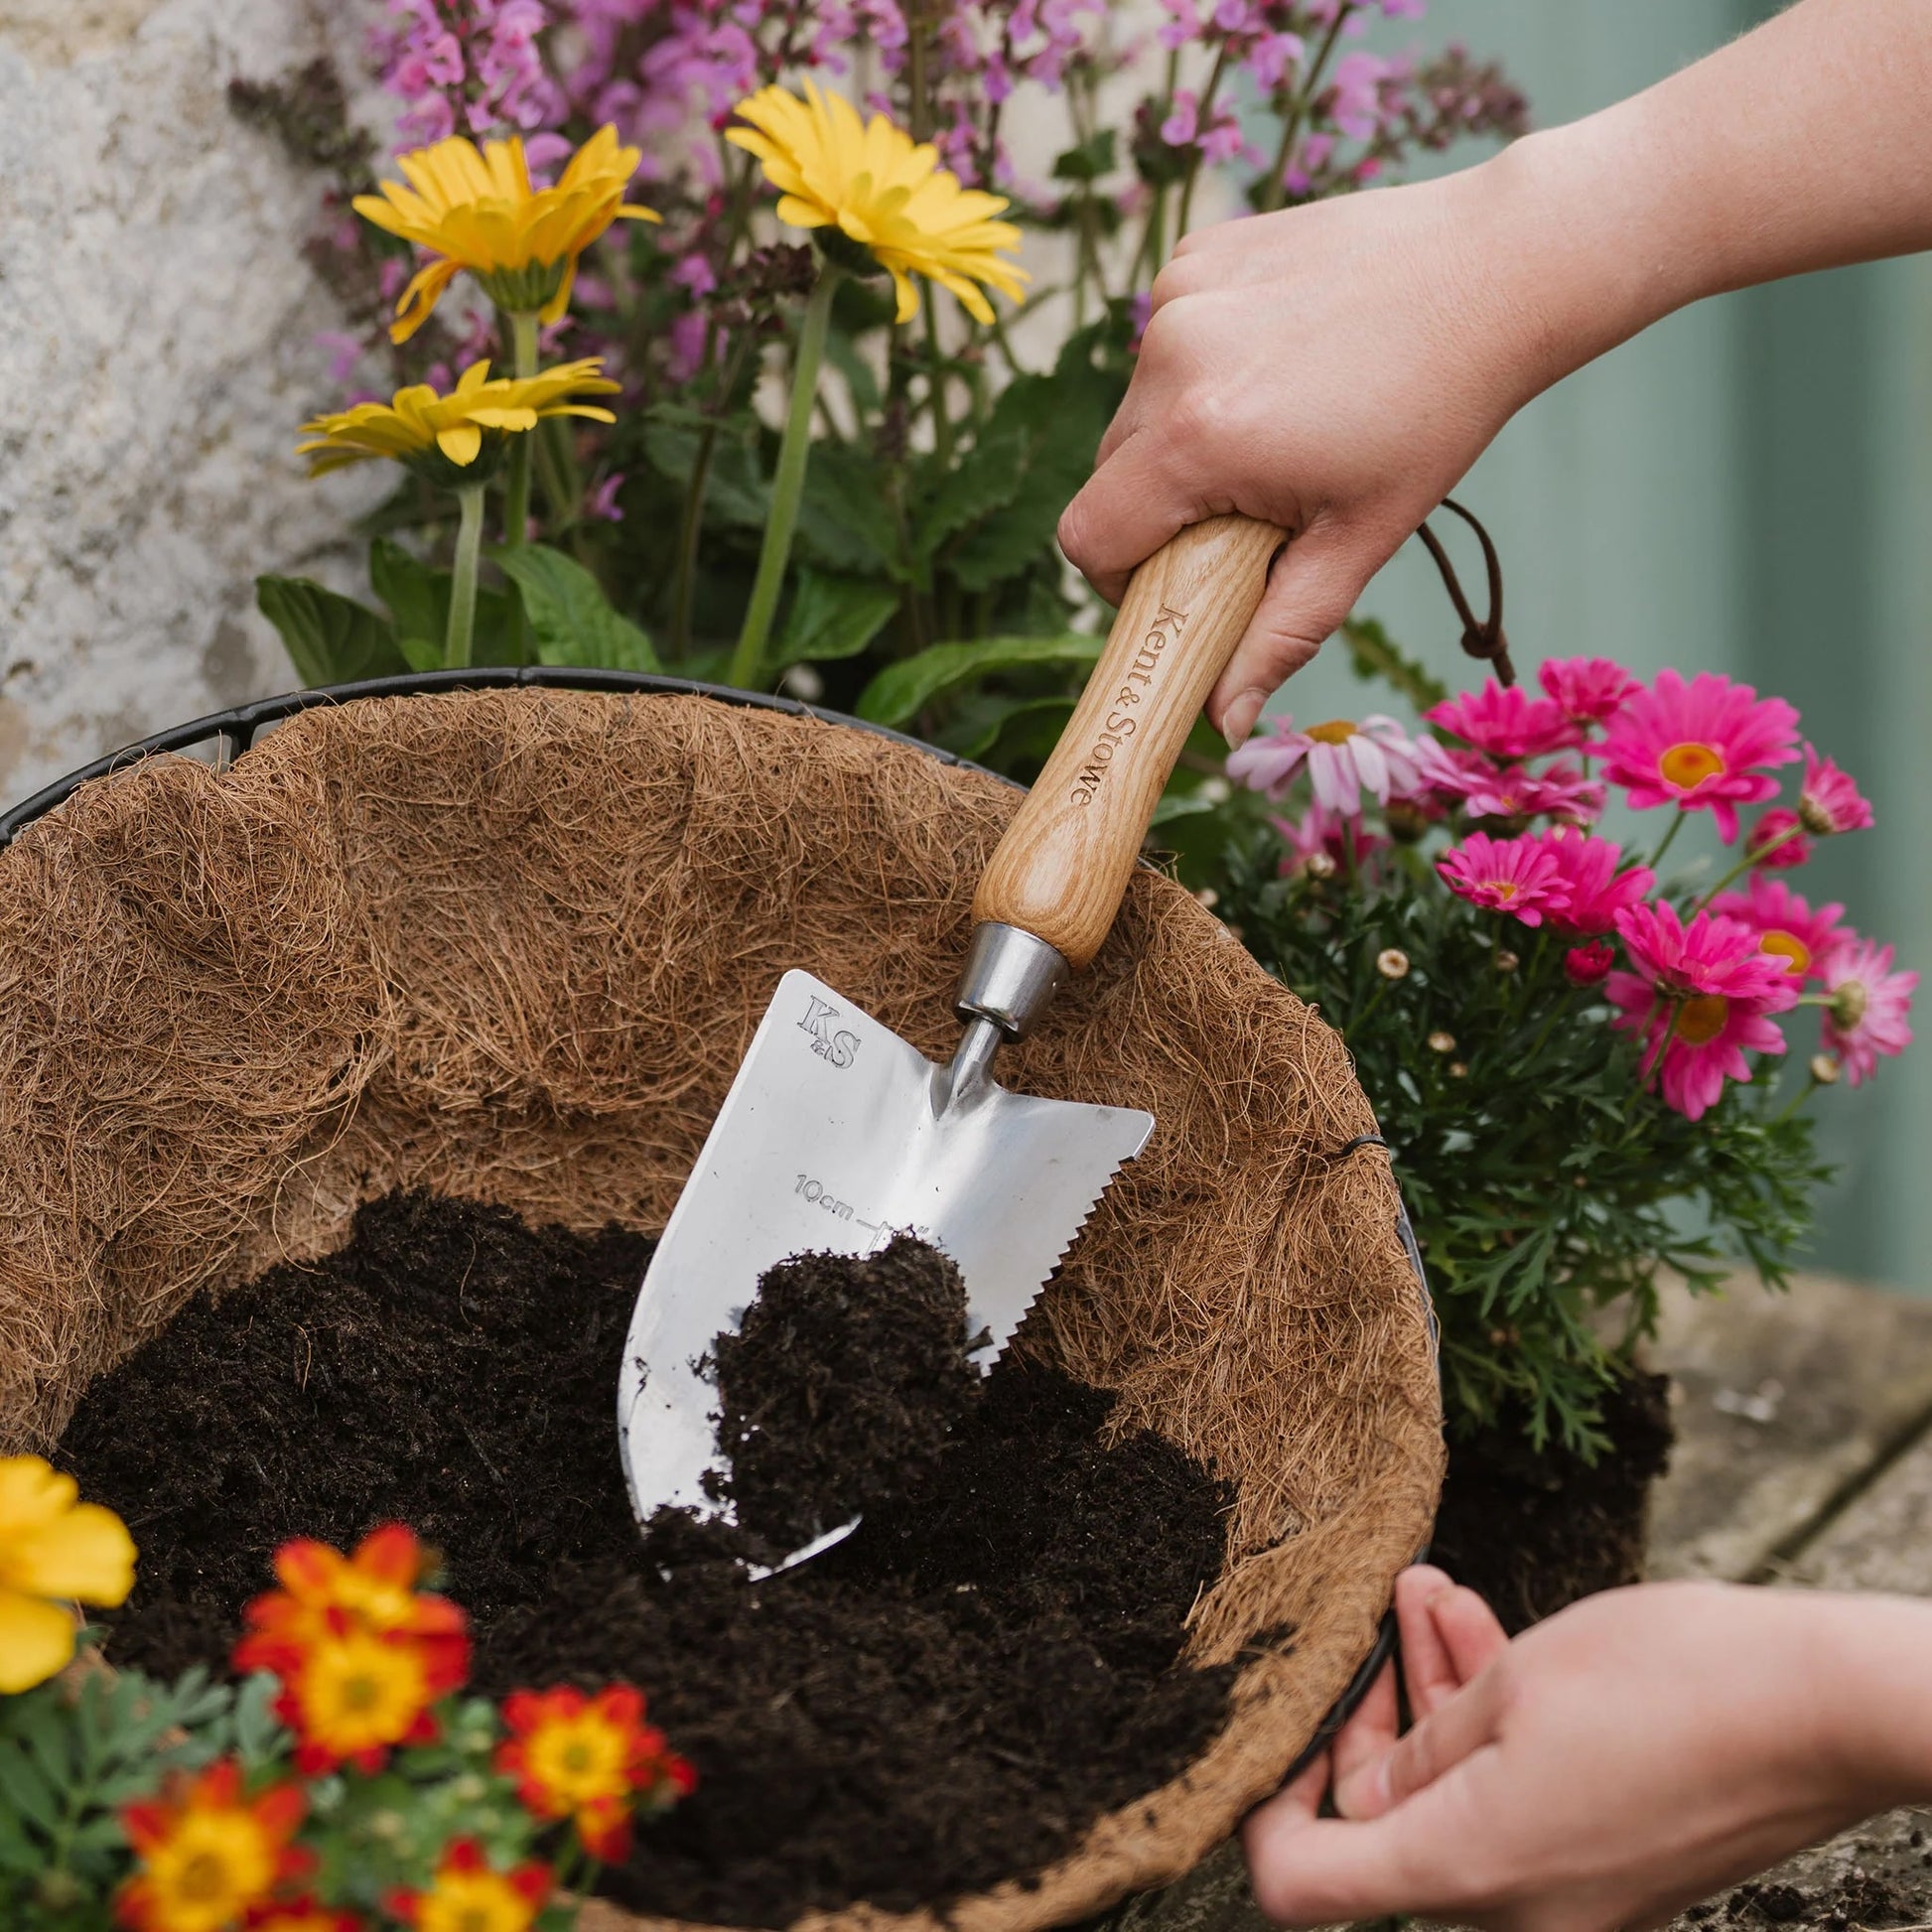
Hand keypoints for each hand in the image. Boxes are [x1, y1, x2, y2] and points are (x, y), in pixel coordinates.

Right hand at [1058, 0, 1931, 748]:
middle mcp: (1169, 358)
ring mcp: (1179, 295)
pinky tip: (1280, 361)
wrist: (1499, 269)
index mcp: (1198, 439)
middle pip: (1108, 476)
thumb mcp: (1358, 543)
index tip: (1181, 583)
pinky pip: (1166, 343)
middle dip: (1161, 510)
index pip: (1089, 539)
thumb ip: (1277, 636)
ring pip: (1137, 409)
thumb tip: (1223, 723)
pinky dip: (1202, 369)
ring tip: (1279, 426)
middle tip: (1249, 513)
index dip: (1121, 580)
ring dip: (1183, 438)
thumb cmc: (1437, 414)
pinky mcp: (1197, 252)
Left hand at [1245, 1567, 1931, 1931]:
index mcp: (1467, 1871)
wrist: (1828, 1710)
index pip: (1303, 1884)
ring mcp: (1569, 1896)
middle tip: (1382, 1608)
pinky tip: (1480, 1627)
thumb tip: (1365, 1782)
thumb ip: (1422, 1739)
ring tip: (1428, 1592)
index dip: (1265, 1803)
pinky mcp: (1611, 1865)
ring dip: (1432, 1692)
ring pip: (1453, 1794)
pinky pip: (1515, 1800)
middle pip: (1383, 1824)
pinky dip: (1490, 1722)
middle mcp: (1514, 1911)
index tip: (1280, 1718)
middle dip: (1371, 1702)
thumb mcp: (1516, 1682)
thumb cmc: (1676, 1686)